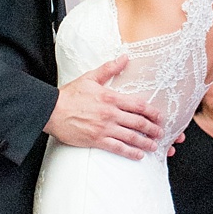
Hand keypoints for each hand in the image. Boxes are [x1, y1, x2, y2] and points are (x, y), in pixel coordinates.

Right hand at [45, 55, 161, 158]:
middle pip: (138, 122)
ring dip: (145, 142)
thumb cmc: (69, 94)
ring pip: (131, 137)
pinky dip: (130, 152)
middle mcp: (110, 113)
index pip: (138, 105)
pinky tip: (139, 155)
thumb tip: (125, 58)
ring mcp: (104, 128)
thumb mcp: (90, 77)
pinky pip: (118, 148)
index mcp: (111, 97)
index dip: (152, 112)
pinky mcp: (96, 140)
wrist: (51, 110)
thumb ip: (109, 69)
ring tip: (154, 145)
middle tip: (161, 133)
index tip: (160, 116)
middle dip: (153, 128)